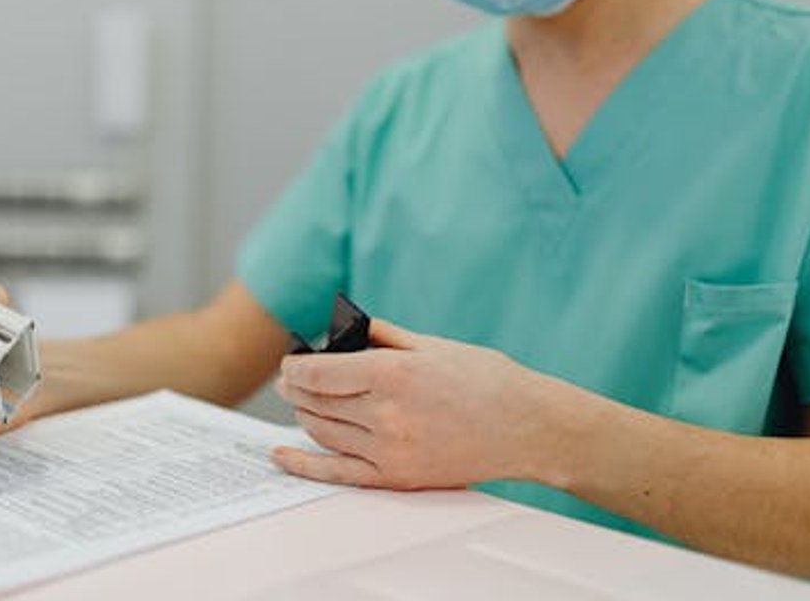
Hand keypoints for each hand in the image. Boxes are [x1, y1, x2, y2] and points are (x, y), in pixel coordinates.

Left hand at [272, 320, 559, 489]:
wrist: (528, 428)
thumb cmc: (487, 381)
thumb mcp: (431, 344)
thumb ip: (381, 336)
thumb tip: (341, 333)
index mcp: (392, 374)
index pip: (318, 373)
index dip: (294, 367)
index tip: (289, 363)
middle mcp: (386, 414)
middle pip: (315, 402)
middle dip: (295, 388)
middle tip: (290, 379)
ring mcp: (390, 450)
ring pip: (323, 431)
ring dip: (303, 414)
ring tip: (302, 401)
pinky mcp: (397, 477)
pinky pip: (337, 472)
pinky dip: (303, 463)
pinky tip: (281, 455)